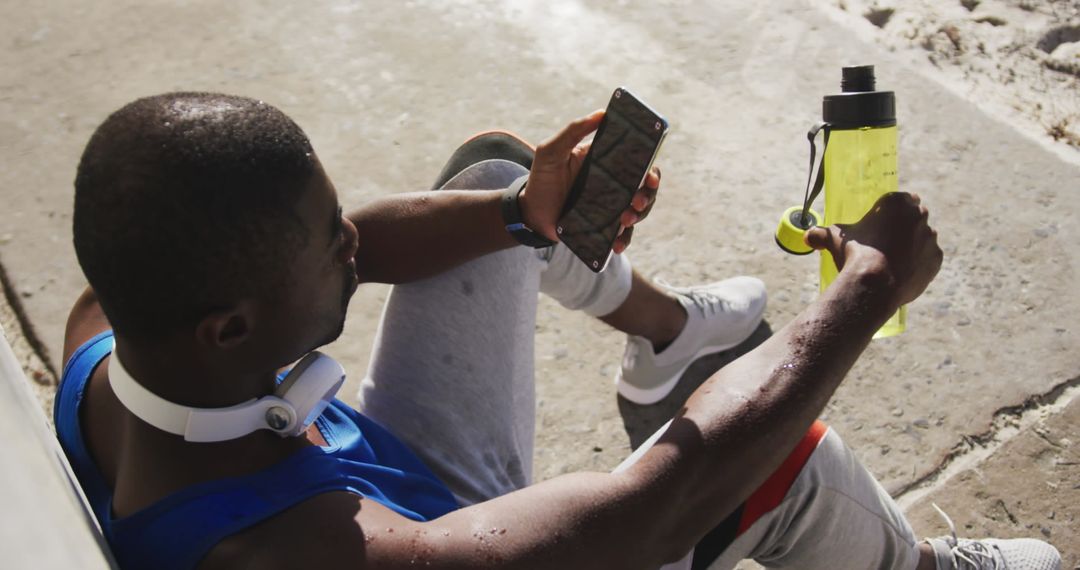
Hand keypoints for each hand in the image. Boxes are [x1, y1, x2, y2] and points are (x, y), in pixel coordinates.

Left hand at [519, 111, 661, 253]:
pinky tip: (617, 243)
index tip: (650, 175)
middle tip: (637, 201)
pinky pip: (623, 234)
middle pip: (645, 188)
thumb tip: (602, 113)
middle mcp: (615, 184)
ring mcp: (612, 207)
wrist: (531, 213)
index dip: (650, 168)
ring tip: (625, 219)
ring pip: (639, 211)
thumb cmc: (542, 178)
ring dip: (639, 216)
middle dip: (648, 194)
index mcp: (607, 163)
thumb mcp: (551, 151)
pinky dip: (624, 239)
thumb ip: (573, 130)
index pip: (638, 162)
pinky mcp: (605, 227)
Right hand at [805, 192, 942, 307]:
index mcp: (897, 203)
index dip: (891, 211)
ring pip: (923, 238)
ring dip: (913, 245)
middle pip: (914, 217)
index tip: (882, 222)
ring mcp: (930, 238)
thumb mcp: (833, 239)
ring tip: (892, 261)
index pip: (901, 199)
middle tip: (886, 242)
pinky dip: (919, 264)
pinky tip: (901, 273)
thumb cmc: (855, 255)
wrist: (875, 286)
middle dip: (904, 227)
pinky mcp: (936, 259)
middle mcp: (919, 216)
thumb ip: (821, 234)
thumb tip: (807, 237)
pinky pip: (928, 259)